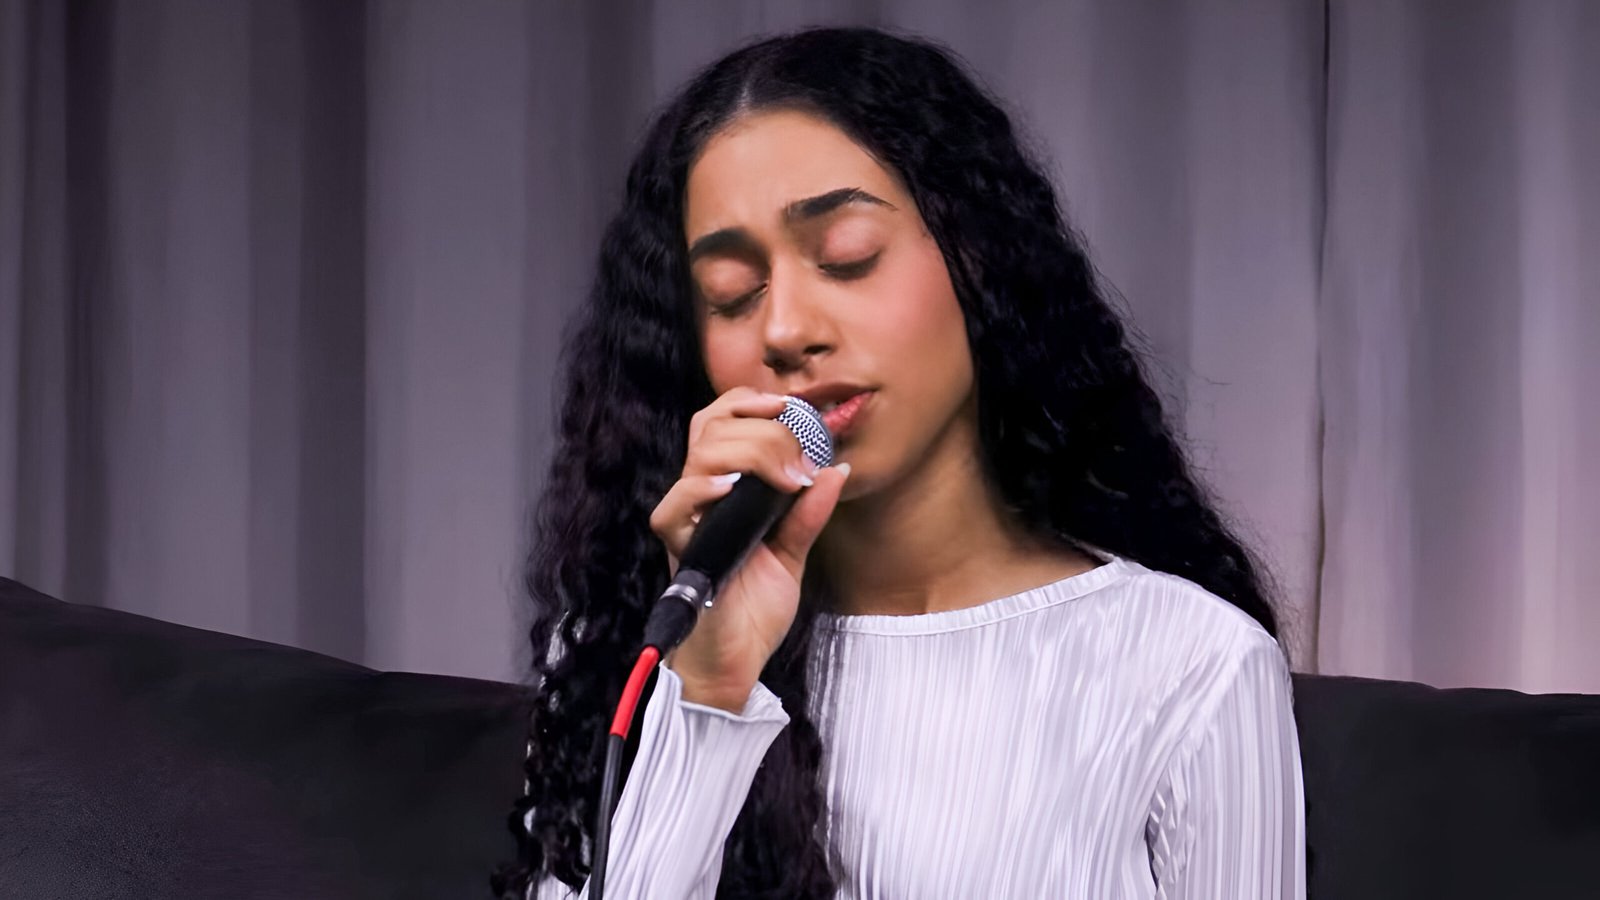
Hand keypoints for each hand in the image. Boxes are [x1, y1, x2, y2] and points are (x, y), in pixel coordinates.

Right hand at [647, 386, 850, 711]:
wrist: (737, 662)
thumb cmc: (754, 610)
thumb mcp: (792, 552)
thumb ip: (808, 512)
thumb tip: (837, 468)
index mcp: (725, 490)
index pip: (722, 421)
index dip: (752, 402)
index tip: (793, 406)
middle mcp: (702, 498)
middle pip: (712, 427)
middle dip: (763, 428)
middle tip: (800, 457)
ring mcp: (689, 521)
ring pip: (699, 456)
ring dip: (749, 453)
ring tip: (785, 478)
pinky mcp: (680, 549)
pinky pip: (673, 508)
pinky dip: (701, 490)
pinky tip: (731, 489)